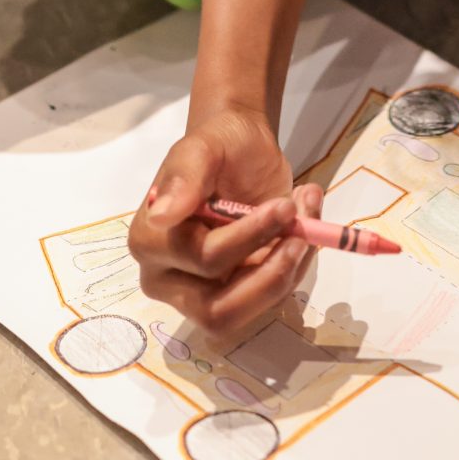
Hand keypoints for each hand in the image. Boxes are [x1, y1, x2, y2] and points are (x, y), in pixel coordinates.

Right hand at [127, 105, 323, 346]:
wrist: (243, 151)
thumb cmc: (219, 146)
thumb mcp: (202, 146)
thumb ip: (183, 176)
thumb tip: (161, 214)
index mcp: (152, 241)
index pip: (203, 260)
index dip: (248, 238)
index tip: (284, 207)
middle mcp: (168, 279)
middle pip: (217, 310)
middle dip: (269, 274)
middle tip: (301, 234)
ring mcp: (202, 294)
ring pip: (248, 313)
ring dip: (288, 271)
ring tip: (306, 222)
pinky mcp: (237, 296)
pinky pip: (269, 301)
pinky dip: (295, 268)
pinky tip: (304, 229)